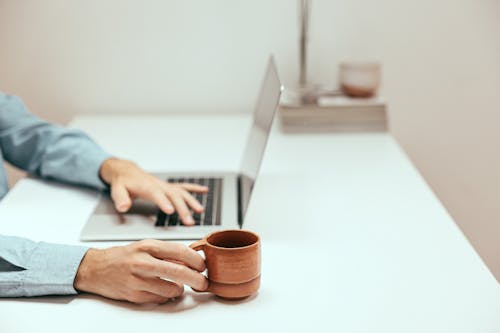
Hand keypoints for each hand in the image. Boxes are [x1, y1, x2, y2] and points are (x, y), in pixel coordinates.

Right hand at [74, 239, 207, 303]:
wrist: (95, 269)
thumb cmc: (124, 256)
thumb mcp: (145, 246)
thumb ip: (167, 252)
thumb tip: (192, 259)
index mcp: (148, 246)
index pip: (180, 251)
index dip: (196, 260)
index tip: (202, 266)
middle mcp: (143, 262)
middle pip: (179, 272)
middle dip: (197, 279)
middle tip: (203, 282)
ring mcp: (138, 280)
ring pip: (172, 289)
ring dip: (180, 289)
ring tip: (177, 285)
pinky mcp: (134, 296)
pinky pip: (160, 299)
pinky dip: (165, 296)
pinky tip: (162, 289)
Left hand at [99, 158, 207, 224]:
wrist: (126, 171)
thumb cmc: (122, 182)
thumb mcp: (116, 190)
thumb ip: (120, 199)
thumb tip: (124, 206)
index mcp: (146, 187)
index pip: (157, 194)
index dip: (164, 202)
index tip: (171, 211)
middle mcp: (159, 185)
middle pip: (173, 196)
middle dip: (183, 208)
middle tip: (189, 221)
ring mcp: (165, 185)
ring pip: (181, 192)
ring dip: (192, 201)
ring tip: (200, 211)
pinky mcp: (168, 187)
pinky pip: (183, 186)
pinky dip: (195, 187)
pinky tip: (204, 190)